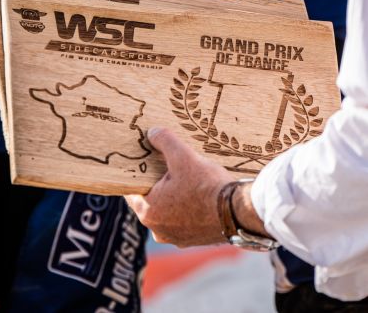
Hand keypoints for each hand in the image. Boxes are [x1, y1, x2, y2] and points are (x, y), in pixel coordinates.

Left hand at [125, 127, 234, 246]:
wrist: (239, 214)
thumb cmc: (207, 186)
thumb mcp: (183, 156)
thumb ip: (164, 141)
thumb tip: (152, 132)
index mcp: (147, 212)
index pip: (132, 189)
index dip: (138, 173)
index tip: (144, 161)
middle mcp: (157, 230)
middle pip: (150, 199)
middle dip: (157, 183)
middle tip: (167, 166)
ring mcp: (176, 238)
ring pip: (167, 210)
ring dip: (173, 196)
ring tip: (186, 179)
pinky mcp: (193, 240)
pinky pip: (183, 219)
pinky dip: (187, 208)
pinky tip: (198, 194)